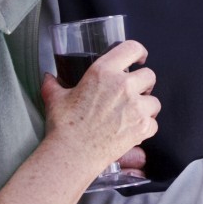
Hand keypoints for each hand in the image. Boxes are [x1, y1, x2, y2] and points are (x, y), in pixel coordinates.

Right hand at [41, 39, 158, 170]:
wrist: (72, 154)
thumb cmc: (63, 126)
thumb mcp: (55, 99)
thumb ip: (53, 84)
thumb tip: (48, 78)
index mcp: (103, 71)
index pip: (132, 49)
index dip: (139, 53)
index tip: (139, 59)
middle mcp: (123, 85)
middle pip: (149, 75)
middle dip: (144, 84)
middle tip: (134, 93)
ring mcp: (135, 106)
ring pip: (154, 100)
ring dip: (147, 107)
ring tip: (133, 115)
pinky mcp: (142, 127)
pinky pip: (154, 123)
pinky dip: (145, 128)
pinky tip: (132, 131)